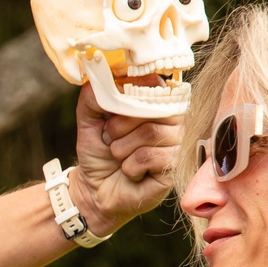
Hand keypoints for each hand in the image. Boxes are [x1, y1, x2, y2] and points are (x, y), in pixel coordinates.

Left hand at [68, 82, 184, 238]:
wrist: (95, 190)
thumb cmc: (99, 153)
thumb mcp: (89, 120)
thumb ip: (93, 96)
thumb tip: (100, 76)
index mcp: (155, 102)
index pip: (149, 84)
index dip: (123, 100)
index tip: (110, 115)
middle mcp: (173, 118)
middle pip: (147, 109)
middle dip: (117, 129)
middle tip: (112, 141)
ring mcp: (177, 141)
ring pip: (149, 133)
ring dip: (122, 149)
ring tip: (121, 158)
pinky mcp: (175, 165)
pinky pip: (149, 157)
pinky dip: (130, 167)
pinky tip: (132, 173)